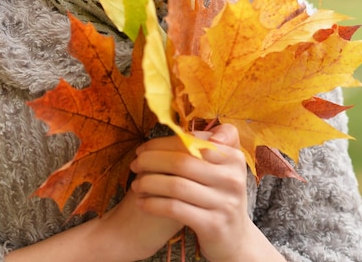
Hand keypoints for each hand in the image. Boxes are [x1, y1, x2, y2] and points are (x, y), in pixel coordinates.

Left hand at [130, 124, 284, 261]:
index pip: (191, 142)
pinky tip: (142, 203)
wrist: (235, 240)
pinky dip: (154, 204)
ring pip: (176, 185)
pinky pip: (175, 208)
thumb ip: (205, 148)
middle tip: (134, 165)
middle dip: (151, 161)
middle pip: (181, 161)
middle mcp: (232, 178)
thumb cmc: (219, 196)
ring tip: (135, 185)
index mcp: (233, 157)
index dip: (162, 143)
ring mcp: (224, 202)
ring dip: (149, 183)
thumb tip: (177, 129)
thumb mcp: (221, 169)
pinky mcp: (213, 225)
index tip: (143, 148)